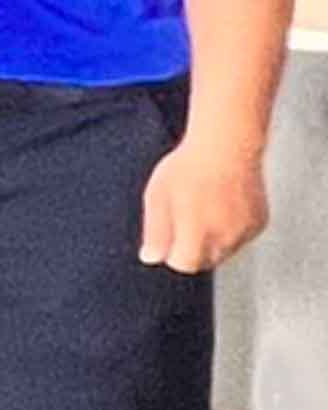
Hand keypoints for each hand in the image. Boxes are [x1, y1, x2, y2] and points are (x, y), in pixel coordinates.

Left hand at [142, 138, 269, 274]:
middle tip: (185, 217)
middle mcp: (225, 237)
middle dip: (191, 248)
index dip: (172, 252)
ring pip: (224, 250)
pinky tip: (222, 205)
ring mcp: (245, 231)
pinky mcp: (258, 223)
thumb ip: (155, 232)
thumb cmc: (189, 167)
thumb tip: (151, 257)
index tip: (169, 238)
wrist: (227, 145)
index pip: (183, 264)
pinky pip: (240, 237)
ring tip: (204, 206)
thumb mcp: (157, 197)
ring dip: (212, 239)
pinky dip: (230, 229)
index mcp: (197, 232)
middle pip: (204, 261)